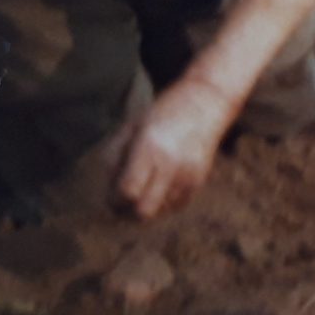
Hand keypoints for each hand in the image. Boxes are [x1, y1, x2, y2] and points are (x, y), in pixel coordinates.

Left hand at [112, 75, 235, 219]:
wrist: (206, 101)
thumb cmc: (162, 112)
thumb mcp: (131, 126)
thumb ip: (114, 157)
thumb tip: (108, 191)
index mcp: (149, 147)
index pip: (127, 191)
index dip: (114, 199)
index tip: (111, 195)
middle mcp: (170, 163)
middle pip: (144, 211)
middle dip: (129, 212)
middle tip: (123, 202)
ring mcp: (188, 173)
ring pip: (160, 211)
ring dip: (147, 205)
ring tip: (143, 188)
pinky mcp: (199, 179)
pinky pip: (176, 205)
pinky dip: (165, 202)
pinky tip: (160, 185)